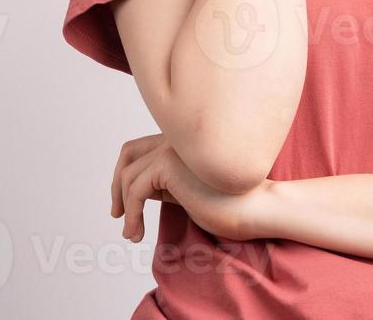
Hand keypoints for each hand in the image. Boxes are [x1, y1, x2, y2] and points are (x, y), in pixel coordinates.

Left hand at [111, 133, 269, 243]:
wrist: (255, 209)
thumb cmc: (229, 206)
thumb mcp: (188, 192)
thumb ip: (166, 185)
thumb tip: (138, 193)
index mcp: (182, 142)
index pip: (140, 148)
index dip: (125, 174)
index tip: (123, 207)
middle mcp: (175, 139)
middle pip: (128, 153)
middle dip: (117, 185)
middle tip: (117, 215)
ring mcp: (172, 148)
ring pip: (129, 175)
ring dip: (125, 207)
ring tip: (132, 234)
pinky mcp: (169, 164)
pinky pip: (135, 189)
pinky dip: (131, 213)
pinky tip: (137, 231)